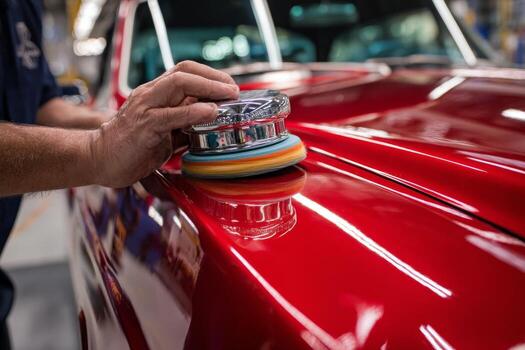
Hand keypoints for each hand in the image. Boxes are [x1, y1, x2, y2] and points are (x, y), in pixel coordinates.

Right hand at [89, 61, 238, 187]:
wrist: (99, 160)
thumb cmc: (132, 147)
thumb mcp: (164, 132)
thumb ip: (183, 124)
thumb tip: (210, 122)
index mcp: (154, 94)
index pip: (184, 72)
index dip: (209, 74)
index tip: (229, 86)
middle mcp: (149, 95)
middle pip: (184, 71)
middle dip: (213, 77)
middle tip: (234, 89)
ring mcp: (145, 108)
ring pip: (179, 84)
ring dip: (208, 88)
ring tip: (228, 96)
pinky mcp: (144, 126)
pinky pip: (171, 114)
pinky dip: (193, 112)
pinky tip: (210, 112)